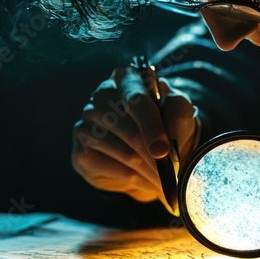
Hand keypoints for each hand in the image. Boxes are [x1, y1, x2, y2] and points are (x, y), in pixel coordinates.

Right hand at [71, 66, 201, 203]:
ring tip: (164, 180)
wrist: (152, 150)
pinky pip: (108, 168)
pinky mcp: (80, 151)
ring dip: (148, 171)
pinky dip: (131, 178)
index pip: (136, 101)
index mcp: (127, 79)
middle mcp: (101, 96)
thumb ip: (178, 115)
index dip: (151, 127)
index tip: (163, 151)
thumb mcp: (179, 112)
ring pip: (122, 153)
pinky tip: (142, 177)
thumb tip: (169, 134)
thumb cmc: (167, 123)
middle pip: (129, 131)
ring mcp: (86, 123)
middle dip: (155, 158)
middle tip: (172, 176)